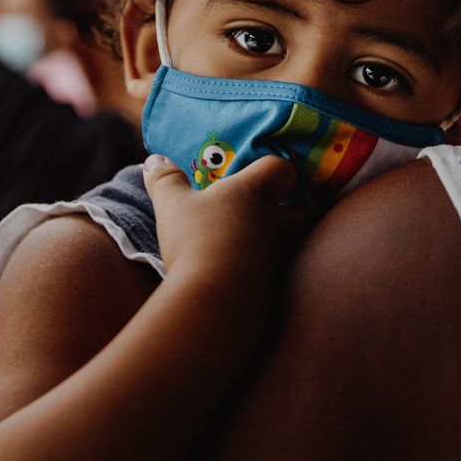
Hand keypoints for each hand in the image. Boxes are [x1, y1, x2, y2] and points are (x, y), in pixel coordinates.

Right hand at [142, 154, 314, 282]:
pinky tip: (247, 274)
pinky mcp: (274, 291)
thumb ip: (165, 180)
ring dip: (282, 240)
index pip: (283, 169)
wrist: (214, 300)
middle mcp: (275, 224)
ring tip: (260, 242)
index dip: (281, 166)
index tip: (271, 169)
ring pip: (294, 243)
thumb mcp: (172, 205)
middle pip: (307, 210)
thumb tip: (154, 160)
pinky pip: (277, 274)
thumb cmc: (196, 239)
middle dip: (302, 206)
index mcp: (254, 195)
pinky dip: (266, 271)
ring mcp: (278, 258)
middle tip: (287, 204)